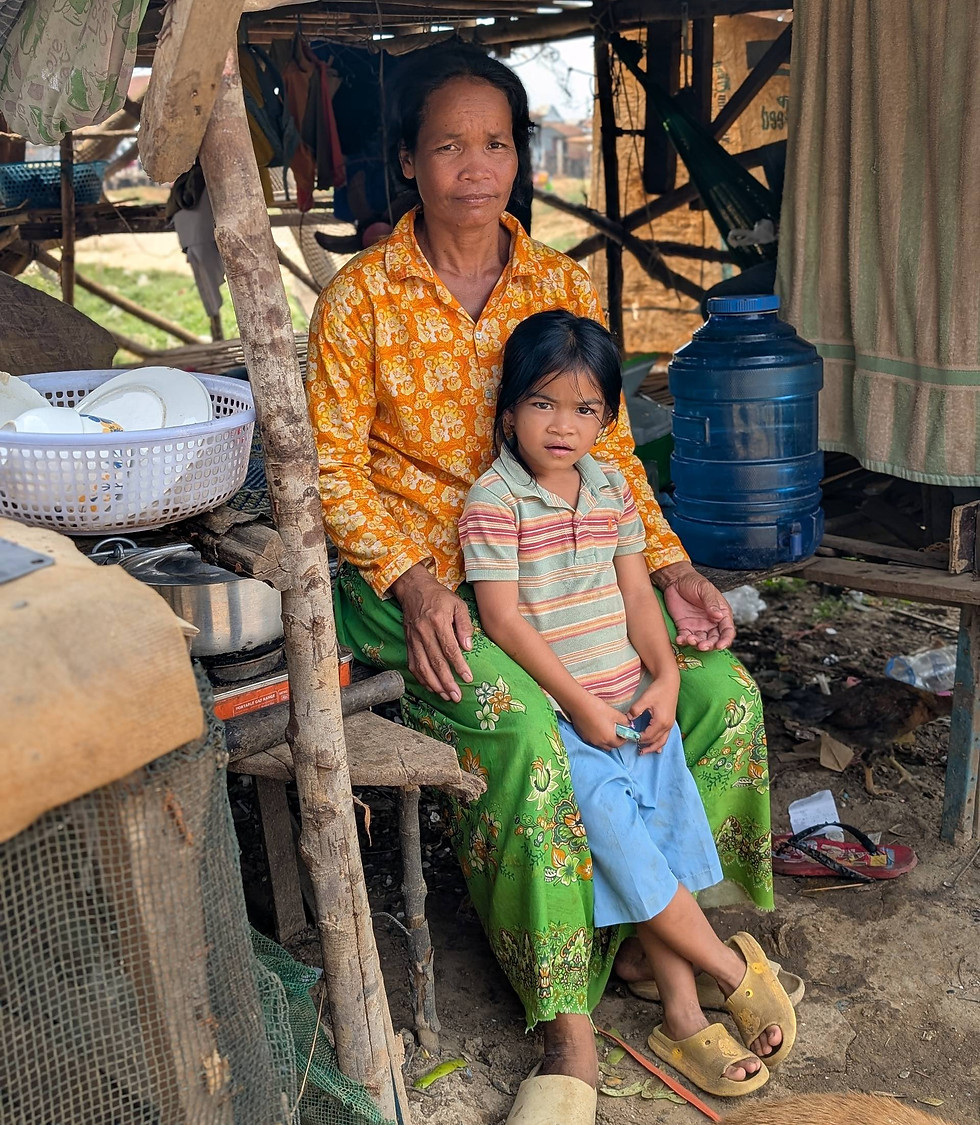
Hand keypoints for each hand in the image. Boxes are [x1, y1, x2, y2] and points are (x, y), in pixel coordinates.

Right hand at [390, 564, 472, 702]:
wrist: (413, 589)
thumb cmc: (439, 596)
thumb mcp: (457, 604)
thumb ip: (464, 625)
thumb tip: (467, 647)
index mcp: (438, 621)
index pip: (449, 649)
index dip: (459, 666)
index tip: (468, 678)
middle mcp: (423, 632)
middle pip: (436, 662)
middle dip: (447, 682)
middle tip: (456, 696)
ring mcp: (413, 639)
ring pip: (423, 667)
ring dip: (434, 684)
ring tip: (445, 696)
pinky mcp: (408, 643)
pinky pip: (413, 665)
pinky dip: (422, 678)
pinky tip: (431, 687)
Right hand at [568, 695, 632, 750]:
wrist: (579, 704)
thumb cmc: (598, 708)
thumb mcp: (615, 713)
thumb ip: (624, 721)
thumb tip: (628, 725)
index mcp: (608, 738)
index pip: (619, 744)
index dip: (623, 739)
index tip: (624, 732)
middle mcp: (599, 742)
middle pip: (610, 746)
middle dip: (614, 741)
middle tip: (615, 731)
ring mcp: (590, 740)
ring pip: (600, 744)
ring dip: (604, 740)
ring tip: (605, 728)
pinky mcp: (583, 736)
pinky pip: (592, 740)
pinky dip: (596, 737)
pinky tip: (596, 727)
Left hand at [627, 677, 678, 753]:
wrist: (669, 683)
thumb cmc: (658, 690)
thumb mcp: (645, 699)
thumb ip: (635, 710)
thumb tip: (628, 719)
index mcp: (660, 722)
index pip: (647, 736)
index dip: (638, 739)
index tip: (629, 739)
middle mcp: (667, 725)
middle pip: (655, 741)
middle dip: (645, 746)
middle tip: (636, 750)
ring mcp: (670, 724)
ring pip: (662, 741)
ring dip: (653, 747)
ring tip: (644, 751)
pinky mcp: (670, 722)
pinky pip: (665, 737)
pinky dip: (660, 743)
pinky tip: (657, 748)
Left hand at [658, 562, 735, 650]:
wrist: (676, 579)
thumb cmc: (694, 582)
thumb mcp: (705, 589)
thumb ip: (712, 603)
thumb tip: (719, 616)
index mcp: (721, 614)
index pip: (727, 631)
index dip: (725, 640)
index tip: (720, 646)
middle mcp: (711, 623)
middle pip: (714, 640)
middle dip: (709, 645)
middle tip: (702, 645)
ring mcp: (697, 626)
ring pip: (700, 641)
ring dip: (696, 645)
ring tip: (690, 639)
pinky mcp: (684, 627)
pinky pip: (685, 638)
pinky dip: (683, 641)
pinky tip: (680, 639)